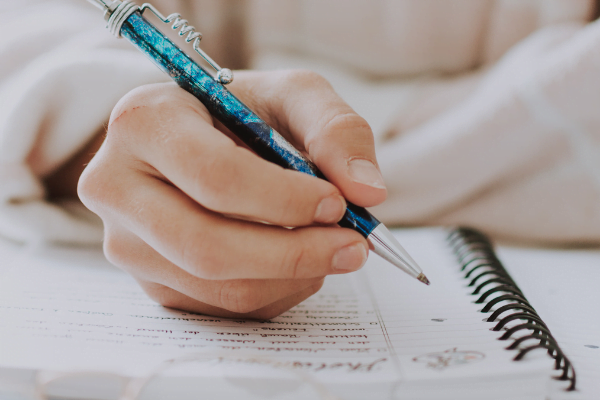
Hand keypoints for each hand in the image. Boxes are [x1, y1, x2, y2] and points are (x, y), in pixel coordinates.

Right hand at [78, 70, 386, 318]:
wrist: (198, 141)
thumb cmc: (242, 114)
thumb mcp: (292, 96)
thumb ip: (336, 130)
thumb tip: (368, 192)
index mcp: (144, 123)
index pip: (214, 177)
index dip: (284, 199)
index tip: (337, 203)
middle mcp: (117, 187)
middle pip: (207, 246)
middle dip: (294, 253)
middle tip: (353, 246)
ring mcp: (126, 243)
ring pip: (218, 286)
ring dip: (292, 276)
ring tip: (327, 246)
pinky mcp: (150, 281)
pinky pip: (220, 307)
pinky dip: (275, 291)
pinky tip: (293, 260)